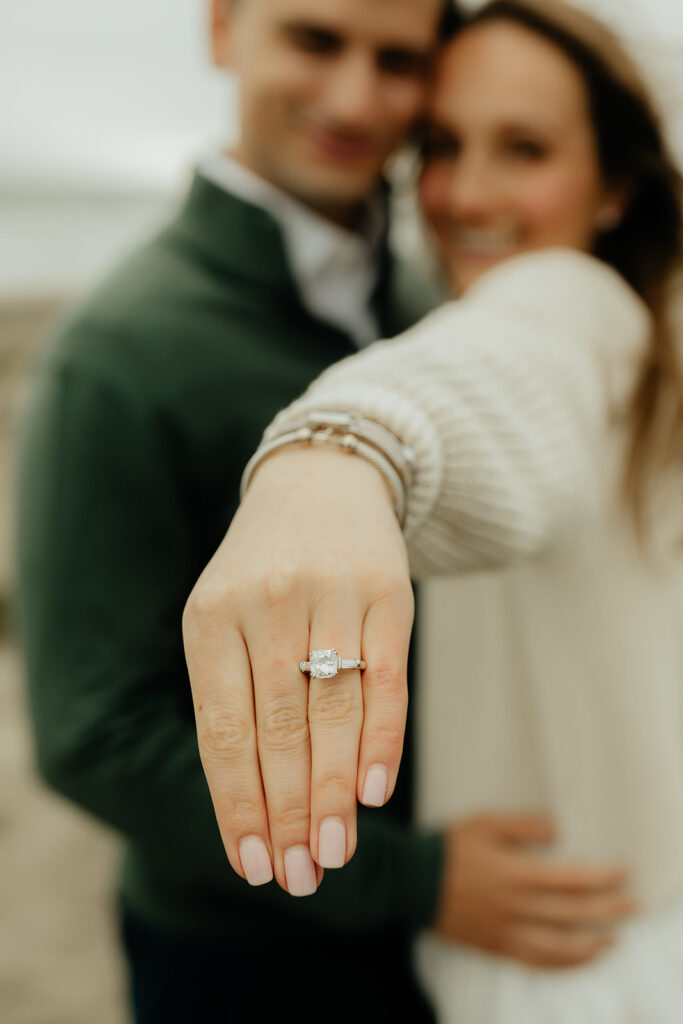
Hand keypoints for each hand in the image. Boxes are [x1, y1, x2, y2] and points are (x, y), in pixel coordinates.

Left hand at [183, 446, 413, 895]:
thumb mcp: (224, 617)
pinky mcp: (386, 591)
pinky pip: (387, 676)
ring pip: (333, 711)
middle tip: (301, 876)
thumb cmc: (264, 573)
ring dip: (333, 792)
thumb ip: (232, 696)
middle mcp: (267, 604)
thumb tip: (255, 803)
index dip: (237, 804)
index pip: (223, 730)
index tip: (252, 865)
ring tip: (334, 853)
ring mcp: (330, 594)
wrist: (318, 484)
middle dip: (288, 813)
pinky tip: (375, 791)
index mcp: (211, 618)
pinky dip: (382, 739)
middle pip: (279, 730)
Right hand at [434, 813, 636, 967]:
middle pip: (571, 914)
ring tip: (611, 940)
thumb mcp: (484, 823)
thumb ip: (522, 825)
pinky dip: (560, 964)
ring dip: (590, 946)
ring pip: (558, 948)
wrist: (411, 882)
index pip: (569, 879)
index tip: (621, 873)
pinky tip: (575, 958)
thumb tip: (555, 829)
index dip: (600, 878)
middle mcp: (514, 907)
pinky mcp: (495, 946)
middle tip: (631, 905)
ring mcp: (505, 931)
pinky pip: (535, 963)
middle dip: (607, 910)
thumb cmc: (448, 848)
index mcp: (514, 873)